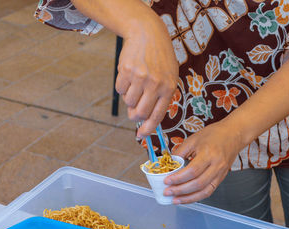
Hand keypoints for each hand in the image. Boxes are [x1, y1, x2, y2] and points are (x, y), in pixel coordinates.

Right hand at [115, 17, 178, 137]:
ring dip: (129, 98)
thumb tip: (145, 120)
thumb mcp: (169, 77)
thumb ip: (160, 98)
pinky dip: (122, 87)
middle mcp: (155, 84)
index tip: (141, 135)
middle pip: (139, 113)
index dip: (148, 129)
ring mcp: (140, 77)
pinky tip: (130, 75)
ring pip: (128, 102)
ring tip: (136, 85)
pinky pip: (119, 90)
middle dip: (135, 116)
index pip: (157, 116)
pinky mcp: (126, 70)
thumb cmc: (160, 59)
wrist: (148, 33)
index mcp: (168, 88)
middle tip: (134, 111)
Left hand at [163, 121, 242, 203]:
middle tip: (168, 192)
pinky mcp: (221, 178)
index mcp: (209, 153)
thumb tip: (169, 165)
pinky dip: (197, 196)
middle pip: (198, 183)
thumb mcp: (193, 139)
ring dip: (188, 198)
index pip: (192, 170)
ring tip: (175, 199)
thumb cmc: (214, 134)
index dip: (178, 178)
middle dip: (180, 190)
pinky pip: (209, 191)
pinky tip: (187, 197)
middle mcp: (217, 165)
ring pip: (204, 191)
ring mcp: (221, 173)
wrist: (234, 134)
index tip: (167, 181)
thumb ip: (180, 152)